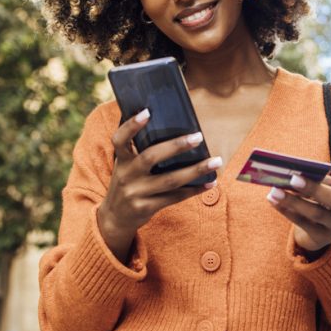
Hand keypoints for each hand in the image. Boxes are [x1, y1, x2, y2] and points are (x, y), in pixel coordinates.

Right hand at [97, 108, 220, 261]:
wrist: (114, 219)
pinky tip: (210, 182)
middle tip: (199, 137)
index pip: (120, 140)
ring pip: (169, 180)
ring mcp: (135, 193)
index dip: (131, 125)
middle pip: (151, 157)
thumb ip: (139, 150)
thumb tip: (171, 127)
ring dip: (195, 170)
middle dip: (176, 146)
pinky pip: (174, 198)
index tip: (147, 112)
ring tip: (216, 161)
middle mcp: (126, 175)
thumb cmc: (128, 183)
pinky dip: (194, 189)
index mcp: (121, 160)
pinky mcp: (145, 208)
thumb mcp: (126, 166)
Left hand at [266, 174, 330, 255]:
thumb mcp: (320, 195)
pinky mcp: (321, 238)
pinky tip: (274, 202)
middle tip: (292, 179)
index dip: (321, 178)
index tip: (304, 170)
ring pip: (316, 212)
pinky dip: (286, 211)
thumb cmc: (317, 206)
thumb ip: (311, 185)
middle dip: (313, 187)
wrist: (319, 235)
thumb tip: (290, 175)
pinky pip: (303, 223)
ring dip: (294, 200)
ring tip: (275, 191)